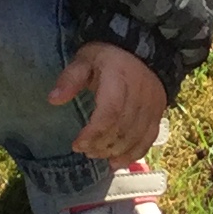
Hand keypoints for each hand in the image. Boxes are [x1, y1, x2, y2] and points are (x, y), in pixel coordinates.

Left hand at [48, 42, 168, 164]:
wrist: (142, 50)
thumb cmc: (107, 58)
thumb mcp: (84, 60)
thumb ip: (70, 79)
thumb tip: (53, 99)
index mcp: (119, 77)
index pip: (110, 111)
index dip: (94, 133)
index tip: (77, 144)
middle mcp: (140, 93)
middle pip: (122, 129)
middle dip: (101, 145)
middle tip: (84, 150)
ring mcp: (152, 105)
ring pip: (135, 137)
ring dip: (114, 152)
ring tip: (96, 154)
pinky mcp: (158, 114)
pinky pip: (148, 139)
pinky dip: (133, 154)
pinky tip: (117, 163)